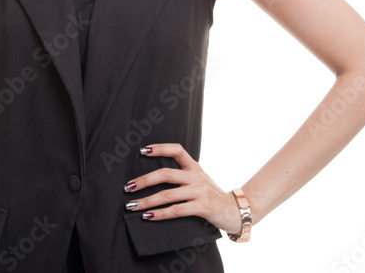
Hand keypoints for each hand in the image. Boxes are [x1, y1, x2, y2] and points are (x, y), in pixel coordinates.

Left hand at [123, 143, 243, 235]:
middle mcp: (196, 177)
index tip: (142, 151)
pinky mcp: (202, 207)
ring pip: (167, 194)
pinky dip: (160, 214)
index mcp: (194, 167)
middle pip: (165, 174)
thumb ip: (184, 177)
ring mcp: (200, 191)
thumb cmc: (213, 197)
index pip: (177, 150)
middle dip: (144, 180)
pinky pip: (176, 210)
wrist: (236, 211)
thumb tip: (154, 179)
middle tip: (128, 187)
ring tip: (132, 206)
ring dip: (147, 201)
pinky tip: (148, 216)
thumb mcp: (200, 181)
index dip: (159, 148)